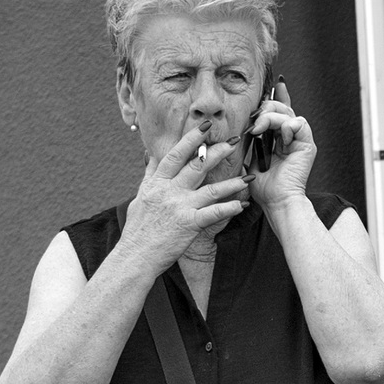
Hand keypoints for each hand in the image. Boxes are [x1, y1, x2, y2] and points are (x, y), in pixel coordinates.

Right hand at [121, 126, 246, 265]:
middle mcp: (169, 191)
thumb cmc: (138, 230)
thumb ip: (149, 176)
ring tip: (249, 176)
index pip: (175, 154)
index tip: (205, 127)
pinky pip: (213, 214)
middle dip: (217, 152)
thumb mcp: (140, 197)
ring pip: (210, 189)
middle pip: (196, 166)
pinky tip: (242, 204)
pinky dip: (229, 208)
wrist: (135, 256)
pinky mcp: (189, 224)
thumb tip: (150, 156)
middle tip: (234, 141)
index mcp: (157, 183)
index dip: (191, 139)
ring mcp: (179, 207)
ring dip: (232, 182)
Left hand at [246, 85, 316, 210]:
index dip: (280, 95)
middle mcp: (292, 137)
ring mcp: (300, 141)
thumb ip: (250, 140)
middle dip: (266, 107)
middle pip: (282, 107)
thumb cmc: (264, 187)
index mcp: (280, 139)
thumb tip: (243, 127)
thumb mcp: (249, 158)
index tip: (277, 83)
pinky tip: (280, 138)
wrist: (277, 201)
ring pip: (288, 113)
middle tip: (254, 123)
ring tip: (259, 130)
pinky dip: (286, 126)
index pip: (281, 111)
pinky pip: (299, 123)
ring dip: (271, 117)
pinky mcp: (307, 145)